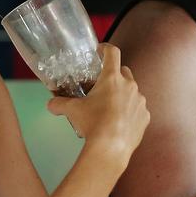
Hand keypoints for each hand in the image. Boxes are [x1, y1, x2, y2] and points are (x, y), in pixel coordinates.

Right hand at [47, 44, 149, 160]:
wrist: (112, 147)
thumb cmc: (93, 124)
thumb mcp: (73, 111)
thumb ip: (60, 104)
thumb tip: (51, 104)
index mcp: (112, 78)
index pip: (112, 53)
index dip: (106, 49)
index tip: (100, 51)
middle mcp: (129, 86)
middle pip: (124, 71)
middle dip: (115, 74)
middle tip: (103, 84)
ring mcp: (140, 101)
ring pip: (132, 91)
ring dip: (123, 94)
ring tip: (110, 107)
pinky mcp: (145, 116)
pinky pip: (138, 109)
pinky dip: (130, 112)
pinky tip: (120, 122)